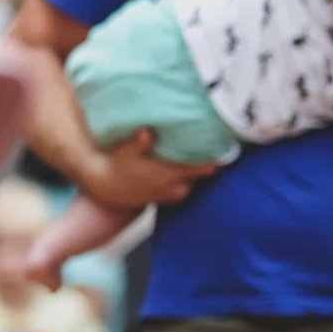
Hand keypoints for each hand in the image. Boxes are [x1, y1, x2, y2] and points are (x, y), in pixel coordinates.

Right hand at [85, 128, 218, 207]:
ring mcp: (171, 195)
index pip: (199, 169)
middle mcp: (173, 187)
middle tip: (212, 144)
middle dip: (205, 163)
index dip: (213, 160)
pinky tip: (182, 165)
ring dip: (194, 170)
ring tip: (196, 153)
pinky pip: (185, 187)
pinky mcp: (167, 198)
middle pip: (199, 174)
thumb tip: (148, 133)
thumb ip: (139, 143)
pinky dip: (187, 178)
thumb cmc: (116, 165)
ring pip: (192, 181)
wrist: (106, 189)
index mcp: (166, 175)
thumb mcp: (125, 152)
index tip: (226, 149)